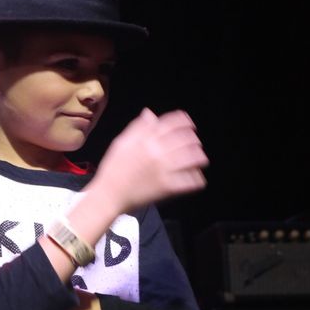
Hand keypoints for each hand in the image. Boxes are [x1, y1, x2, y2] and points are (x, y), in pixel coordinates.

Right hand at [92, 108, 208, 213]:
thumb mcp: (121, 143)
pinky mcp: (167, 187)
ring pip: (192, 158)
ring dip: (199, 157)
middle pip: (186, 139)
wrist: (108, 195)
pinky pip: (188, 181)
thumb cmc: (113, 169)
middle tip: (195, 143)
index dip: (185, 121)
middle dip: (194, 140)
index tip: (190, 124)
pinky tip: (197, 178)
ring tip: (200, 160)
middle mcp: (157, 151)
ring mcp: (164, 169)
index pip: (172, 123)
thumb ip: (137, 128)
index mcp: (146, 139)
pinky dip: (196, 179)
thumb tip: (150, 113)